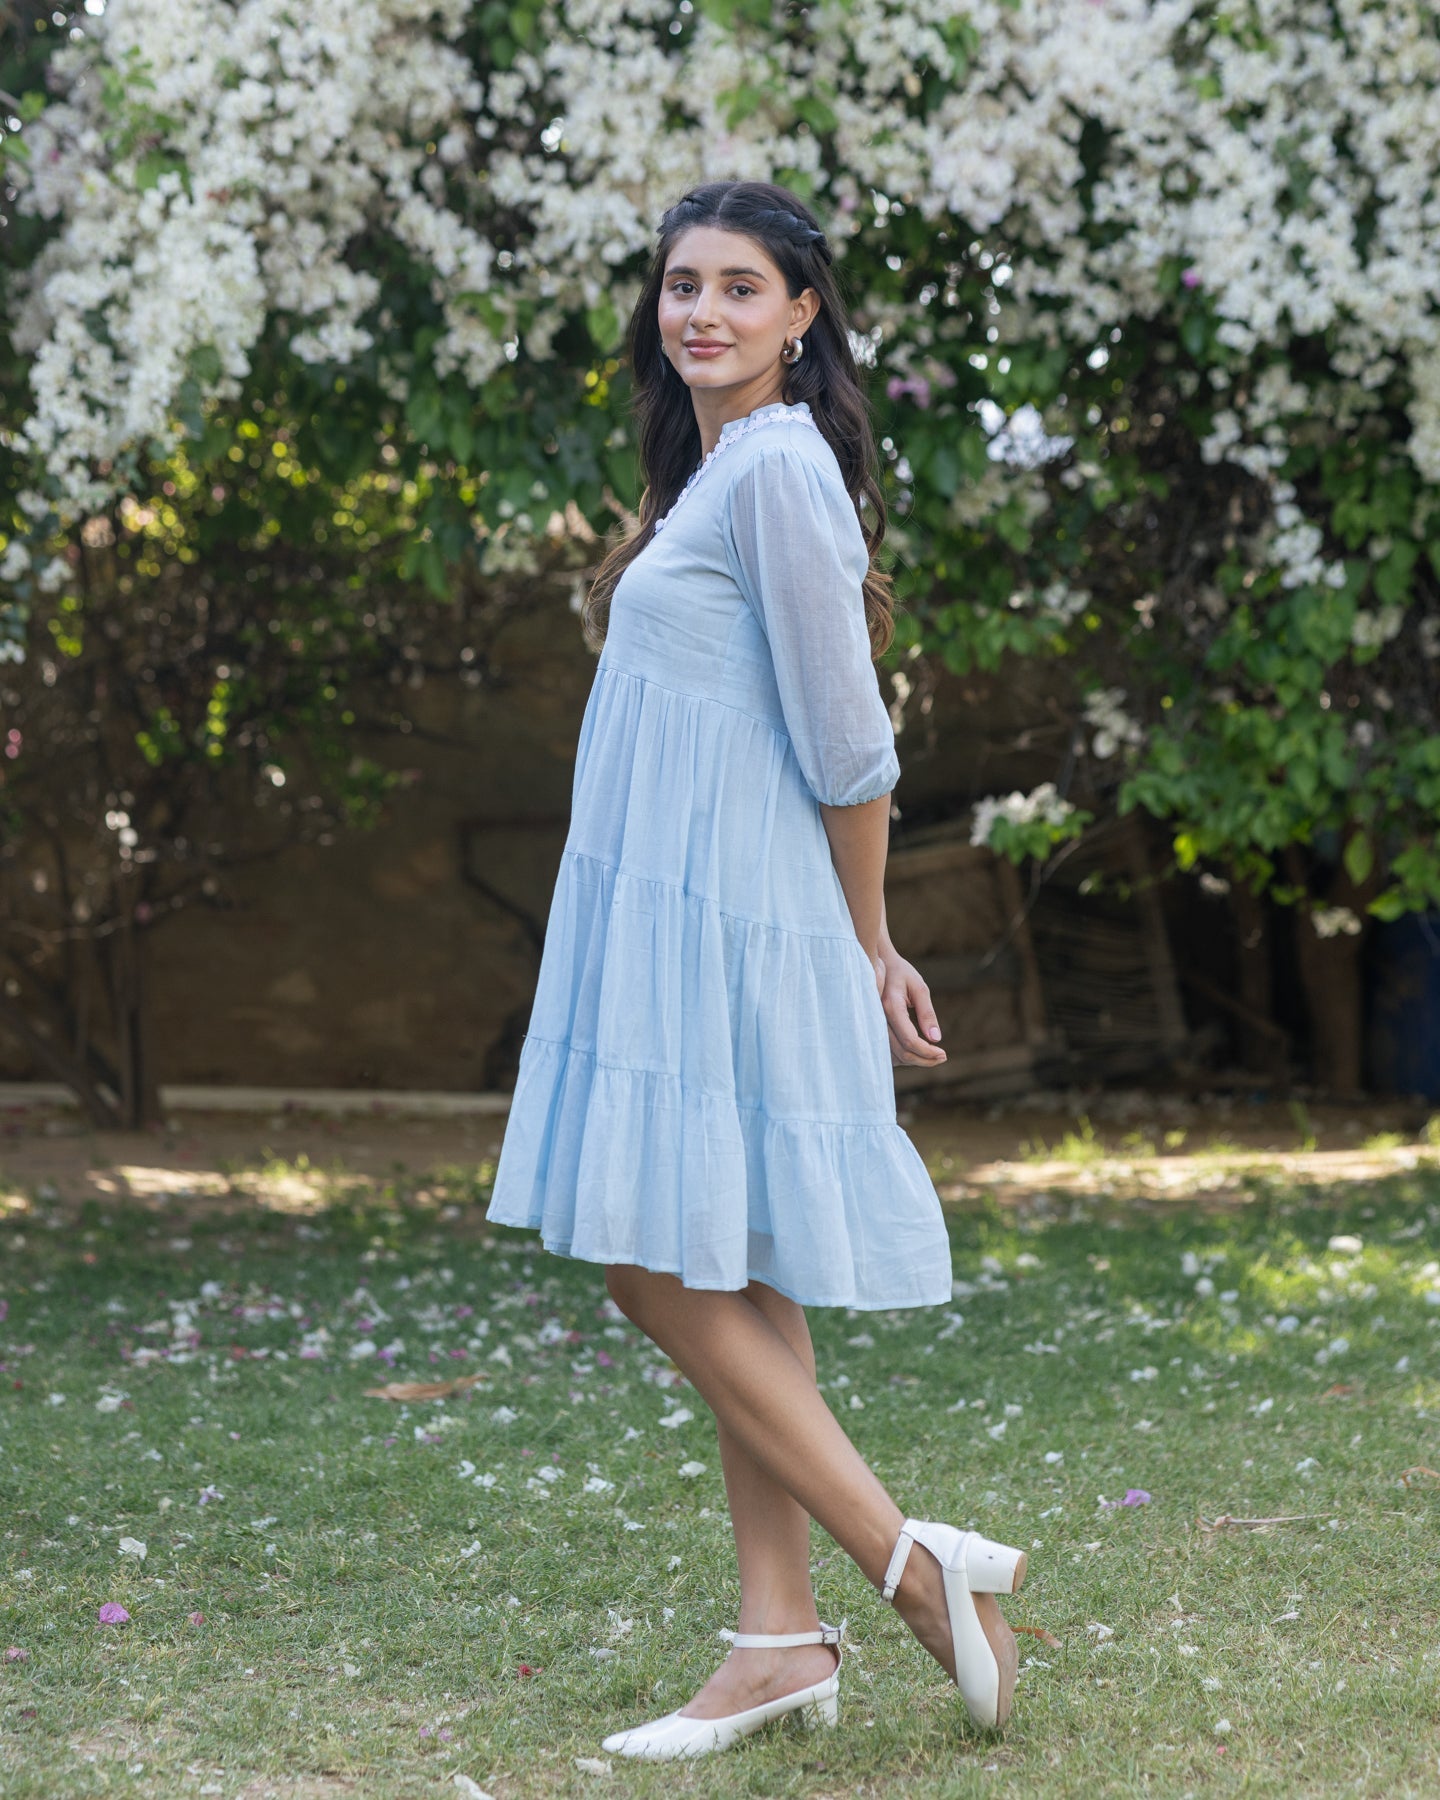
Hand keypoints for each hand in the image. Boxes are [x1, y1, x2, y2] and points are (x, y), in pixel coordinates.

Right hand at [873, 940, 947, 1067]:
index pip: (910, 1040)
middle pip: (901, 1052)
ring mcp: (872, 1025)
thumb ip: (927, 1013)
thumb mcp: (919, 987)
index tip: (943, 1053)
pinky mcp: (871, 1028)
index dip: (928, 1052)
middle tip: (942, 1057)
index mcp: (890, 1006)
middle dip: (924, 1060)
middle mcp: (878, 1018)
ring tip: (932, 1055)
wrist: (877, 963)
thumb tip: (936, 1039)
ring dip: (914, 1060)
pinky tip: (917, 1051)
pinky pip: (885, 1052)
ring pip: (892, 1056)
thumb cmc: (900, 972)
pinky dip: (902, 1056)